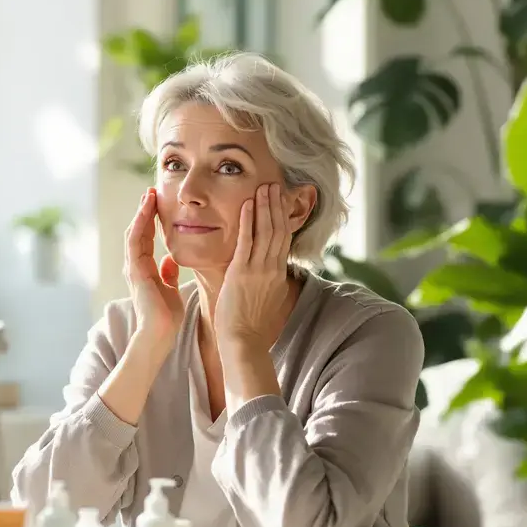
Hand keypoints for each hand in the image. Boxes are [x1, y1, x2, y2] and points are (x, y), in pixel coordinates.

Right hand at [125, 187, 183, 344]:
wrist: (160, 334)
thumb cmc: (167, 317)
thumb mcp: (170, 289)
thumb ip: (168, 274)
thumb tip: (171, 260)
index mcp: (144, 269)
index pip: (145, 238)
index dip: (151, 220)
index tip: (158, 203)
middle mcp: (135, 266)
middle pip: (137, 231)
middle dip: (144, 211)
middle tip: (151, 191)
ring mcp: (132, 267)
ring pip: (134, 232)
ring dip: (141, 213)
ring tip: (148, 194)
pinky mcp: (134, 270)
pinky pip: (135, 240)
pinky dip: (140, 223)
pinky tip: (147, 209)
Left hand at [215, 183, 291, 347]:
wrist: (243, 342)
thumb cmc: (250, 326)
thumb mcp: (267, 299)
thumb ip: (269, 282)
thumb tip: (271, 275)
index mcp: (278, 274)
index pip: (284, 239)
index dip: (283, 217)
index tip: (281, 199)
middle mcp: (272, 269)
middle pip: (278, 230)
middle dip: (277, 206)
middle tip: (275, 184)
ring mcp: (258, 270)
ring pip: (266, 231)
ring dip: (265, 207)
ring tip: (264, 187)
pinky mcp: (242, 273)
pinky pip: (247, 242)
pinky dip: (248, 221)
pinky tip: (247, 204)